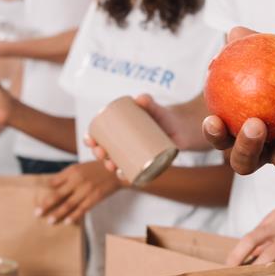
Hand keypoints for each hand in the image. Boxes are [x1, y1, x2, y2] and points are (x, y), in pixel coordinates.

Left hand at [37, 161, 122, 224]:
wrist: (116, 170)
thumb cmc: (96, 168)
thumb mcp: (80, 167)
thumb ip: (66, 176)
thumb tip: (51, 185)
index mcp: (72, 171)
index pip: (54, 182)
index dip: (45, 191)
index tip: (36, 199)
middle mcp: (77, 180)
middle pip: (58, 195)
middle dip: (46, 205)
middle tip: (37, 213)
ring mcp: (86, 190)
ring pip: (69, 204)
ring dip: (58, 214)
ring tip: (49, 221)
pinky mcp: (95, 197)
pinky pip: (82, 209)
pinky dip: (74, 216)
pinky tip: (67, 222)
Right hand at [83, 93, 207, 176]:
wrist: (184, 127)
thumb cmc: (165, 116)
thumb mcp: (155, 108)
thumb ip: (148, 102)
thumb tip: (140, 98)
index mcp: (122, 133)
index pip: (101, 138)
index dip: (91, 141)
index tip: (90, 139)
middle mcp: (127, 146)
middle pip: (107, 153)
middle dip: (99, 156)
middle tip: (101, 152)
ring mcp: (137, 156)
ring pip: (119, 164)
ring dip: (111, 167)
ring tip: (112, 166)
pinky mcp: (149, 164)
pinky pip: (135, 172)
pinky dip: (128, 176)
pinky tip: (124, 177)